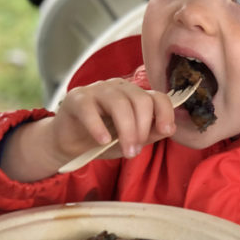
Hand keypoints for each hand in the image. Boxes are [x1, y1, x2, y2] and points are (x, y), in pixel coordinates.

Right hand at [51, 78, 176, 160]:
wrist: (70, 143)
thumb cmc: (104, 139)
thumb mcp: (131, 140)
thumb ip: (150, 133)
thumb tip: (169, 129)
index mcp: (136, 95)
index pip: (158, 96)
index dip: (165, 112)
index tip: (166, 131)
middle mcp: (119, 88)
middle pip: (140, 100)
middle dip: (142, 128)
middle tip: (135, 150)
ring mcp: (98, 90)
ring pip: (119, 103)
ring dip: (126, 130)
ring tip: (126, 152)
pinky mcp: (77, 98)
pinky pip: (90, 109)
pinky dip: (99, 127)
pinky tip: (103, 141)